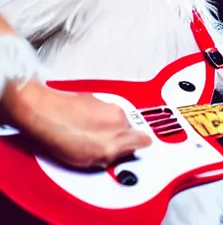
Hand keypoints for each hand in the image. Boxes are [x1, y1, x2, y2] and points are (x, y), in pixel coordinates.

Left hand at [1, 81, 149, 168]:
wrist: (42, 112)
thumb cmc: (59, 135)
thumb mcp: (85, 159)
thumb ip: (108, 157)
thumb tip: (116, 156)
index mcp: (119, 135)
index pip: (144, 141)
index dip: (135, 147)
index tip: (128, 151)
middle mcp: (118, 117)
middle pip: (128, 130)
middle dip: (117, 138)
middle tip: (99, 146)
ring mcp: (108, 106)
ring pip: (115, 120)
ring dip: (105, 127)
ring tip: (84, 135)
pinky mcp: (97, 98)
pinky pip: (102, 112)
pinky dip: (94, 118)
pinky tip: (77, 125)